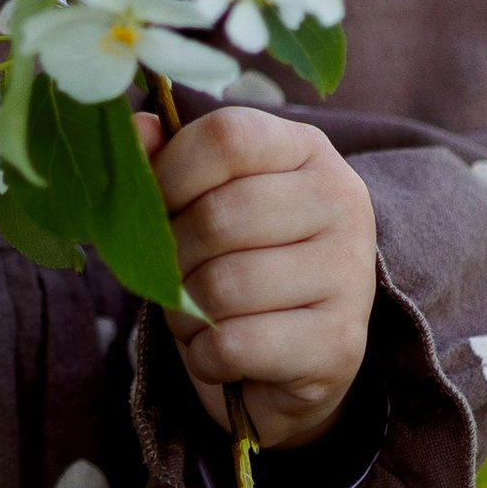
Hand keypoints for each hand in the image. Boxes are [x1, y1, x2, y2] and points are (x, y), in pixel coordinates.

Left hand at [139, 106, 377, 453]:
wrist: (288, 358)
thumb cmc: (236, 260)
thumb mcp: (201, 200)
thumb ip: (166, 161)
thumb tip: (137, 129)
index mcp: (306, 149)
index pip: (227, 138)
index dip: (170, 174)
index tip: (155, 207)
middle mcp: (342, 200)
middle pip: (218, 217)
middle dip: (172, 258)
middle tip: (176, 277)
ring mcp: (350, 273)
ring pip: (222, 287)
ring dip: (186, 314)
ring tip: (200, 316)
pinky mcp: (340, 342)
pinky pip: (236, 345)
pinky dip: (206, 356)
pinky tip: (222, 353)